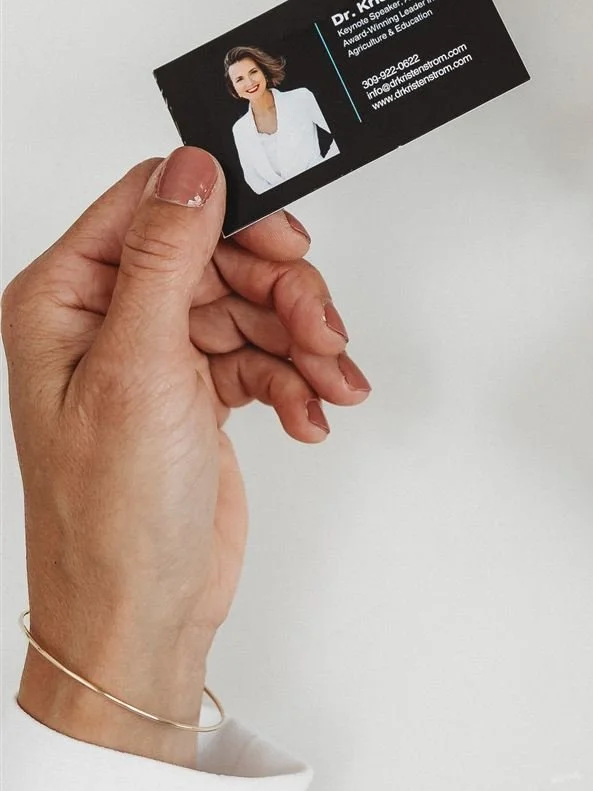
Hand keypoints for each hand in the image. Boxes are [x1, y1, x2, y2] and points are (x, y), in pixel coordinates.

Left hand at [3, 149, 369, 764]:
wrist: (139, 621)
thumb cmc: (109, 521)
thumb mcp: (138, 370)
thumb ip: (167, 260)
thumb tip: (192, 169)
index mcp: (65, 298)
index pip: (156, 206)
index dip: (230, 216)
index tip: (288, 242)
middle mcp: (106, 319)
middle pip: (219, 253)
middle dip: (281, 290)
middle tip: (318, 329)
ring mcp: (155, 358)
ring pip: (253, 304)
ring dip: (301, 340)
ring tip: (327, 383)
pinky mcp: (197, 395)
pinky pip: (264, 356)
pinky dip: (297, 380)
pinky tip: (311, 413)